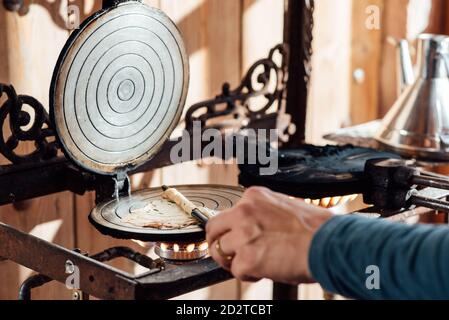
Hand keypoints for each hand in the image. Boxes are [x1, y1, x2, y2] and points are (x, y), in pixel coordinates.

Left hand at [206, 187, 332, 284]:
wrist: (329, 244)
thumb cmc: (315, 229)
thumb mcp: (285, 207)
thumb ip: (263, 214)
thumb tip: (252, 228)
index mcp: (254, 197)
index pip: (227, 213)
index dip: (230, 230)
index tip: (235, 238)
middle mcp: (244, 211)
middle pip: (213, 229)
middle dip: (219, 244)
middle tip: (230, 255)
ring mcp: (243, 234)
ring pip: (220, 251)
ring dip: (234, 261)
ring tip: (253, 264)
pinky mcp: (247, 257)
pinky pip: (236, 270)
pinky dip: (248, 275)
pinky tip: (264, 270)